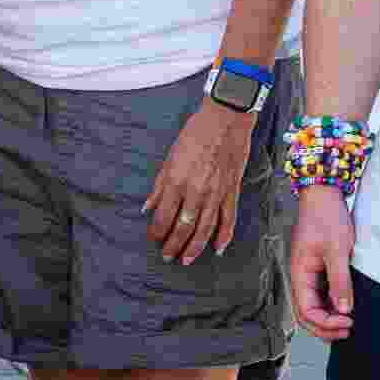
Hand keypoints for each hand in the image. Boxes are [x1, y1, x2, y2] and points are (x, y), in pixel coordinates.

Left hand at [145, 101, 255, 265]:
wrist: (226, 119)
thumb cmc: (195, 134)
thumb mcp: (169, 157)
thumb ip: (159, 186)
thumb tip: (147, 208)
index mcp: (177, 182)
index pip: (163, 217)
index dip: (156, 232)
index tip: (153, 238)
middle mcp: (196, 192)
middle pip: (183, 228)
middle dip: (173, 245)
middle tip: (166, 256)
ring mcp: (216, 193)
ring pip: (205, 229)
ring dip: (194, 247)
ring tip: (186, 260)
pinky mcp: (232, 191)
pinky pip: (228, 219)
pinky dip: (224, 236)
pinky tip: (218, 249)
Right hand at [289, 186, 357, 341]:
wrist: (323, 195)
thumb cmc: (326, 217)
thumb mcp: (337, 250)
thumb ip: (340, 280)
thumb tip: (344, 308)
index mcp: (299, 273)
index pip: (306, 310)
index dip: (325, 323)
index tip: (347, 322)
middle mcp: (300, 277)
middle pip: (305, 313)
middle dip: (324, 328)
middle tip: (347, 331)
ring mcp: (307, 274)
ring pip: (312, 306)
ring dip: (327, 319)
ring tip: (347, 323)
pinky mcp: (316, 269)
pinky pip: (319, 295)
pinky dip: (330, 306)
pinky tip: (344, 308)